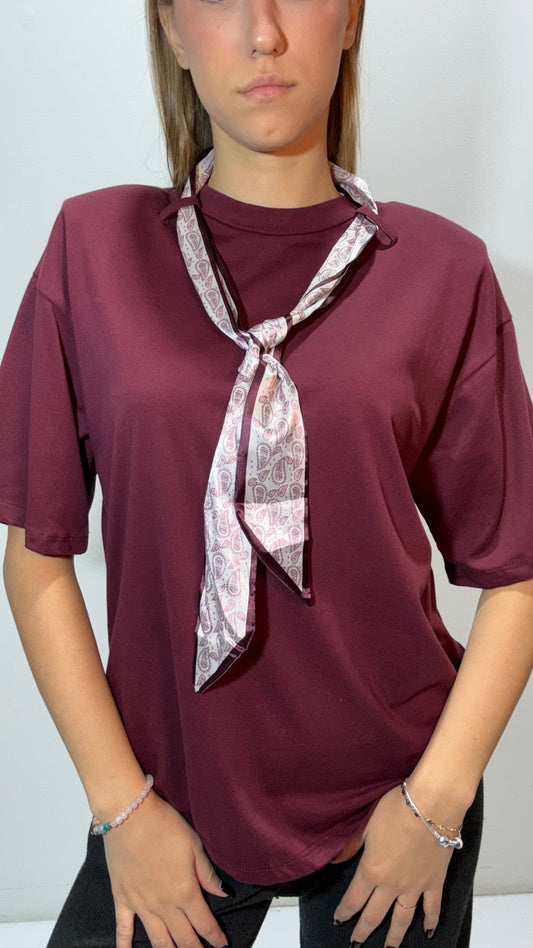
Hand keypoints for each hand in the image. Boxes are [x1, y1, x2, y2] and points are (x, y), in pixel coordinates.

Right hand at [103, 790, 228, 947]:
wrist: (129, 815)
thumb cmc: (163, 825)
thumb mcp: (194, 845)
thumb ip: (207, 874)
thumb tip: (222, 893)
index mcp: (185, 891)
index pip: (204, 923)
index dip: (214, 936)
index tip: (221, 943)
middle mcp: (164, 904)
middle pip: (183, 938)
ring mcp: (141, 905)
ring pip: (158, 940)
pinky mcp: (123, 899)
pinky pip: (123, 929)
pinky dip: (125, 946)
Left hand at [333, 784, 459, 945]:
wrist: (431, 806)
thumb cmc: (397, 809)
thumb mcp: (366, 824)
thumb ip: (351, 846)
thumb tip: (334, 860)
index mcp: (372, 871)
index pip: (353, 899)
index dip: (344, 912)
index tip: (339, 920)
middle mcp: (392, 885)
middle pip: (375, 915)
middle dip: (363, 931)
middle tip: (357, 943)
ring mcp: (415, 887)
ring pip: (402, 919)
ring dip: (394, 937)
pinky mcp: (434, 882)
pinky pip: (432, 907)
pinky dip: (431, 921)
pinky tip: (428, 932)